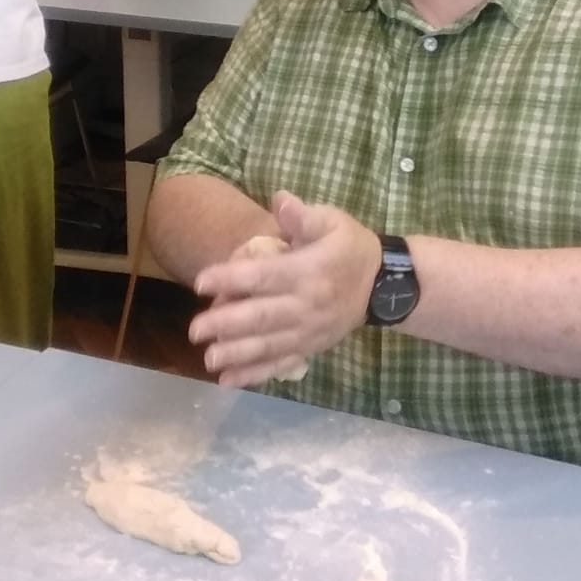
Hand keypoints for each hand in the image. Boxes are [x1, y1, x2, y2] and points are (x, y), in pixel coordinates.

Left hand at [188, 192, 381, 387]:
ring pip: (268, 345)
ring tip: (208, 359)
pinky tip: (229, 381)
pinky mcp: (310, 348)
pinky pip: (280, 363)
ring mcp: (308, 331)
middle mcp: (306, 305)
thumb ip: (303, 215)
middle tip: (195, 329)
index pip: (263, 276)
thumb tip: (279, 200)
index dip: (231, 278)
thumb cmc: (350, 247)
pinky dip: (255, 374)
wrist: (385, 286)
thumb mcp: (333, 221)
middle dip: (226, 323)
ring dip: (236, 354)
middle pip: (261, 316)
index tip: (200, 282)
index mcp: (307, 271)